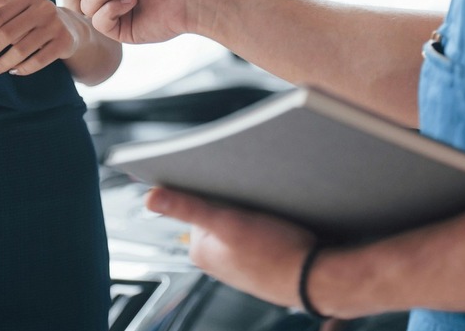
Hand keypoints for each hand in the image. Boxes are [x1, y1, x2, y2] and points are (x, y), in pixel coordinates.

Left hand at [0, 0, 78, 75]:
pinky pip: (38, 60)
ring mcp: (56, 24)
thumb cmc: (34, 21)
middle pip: (7, 33)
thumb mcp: (17, 14)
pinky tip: (13, 71)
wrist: (71, 28)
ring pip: (22, 49)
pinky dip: (23, 68)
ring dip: (2, 63)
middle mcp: (43, 6)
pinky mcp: (64, 41)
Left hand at [146, 187, 314, 308]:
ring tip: (265, 216)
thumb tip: (151, 197)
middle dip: (233, 202)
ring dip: (250, 213)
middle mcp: (216, 260)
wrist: (314, 277)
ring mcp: (238, 263)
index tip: (229, 187)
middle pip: (217, 213)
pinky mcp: (258, 263)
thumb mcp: (227, 221)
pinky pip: (255, 236)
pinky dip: (263, 227)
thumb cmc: (275, 254)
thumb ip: (188, 207)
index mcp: (200, 250)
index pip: (197, 204)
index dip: (214, 191)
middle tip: (251, 202)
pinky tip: (274, 228)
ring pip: (237, 224)